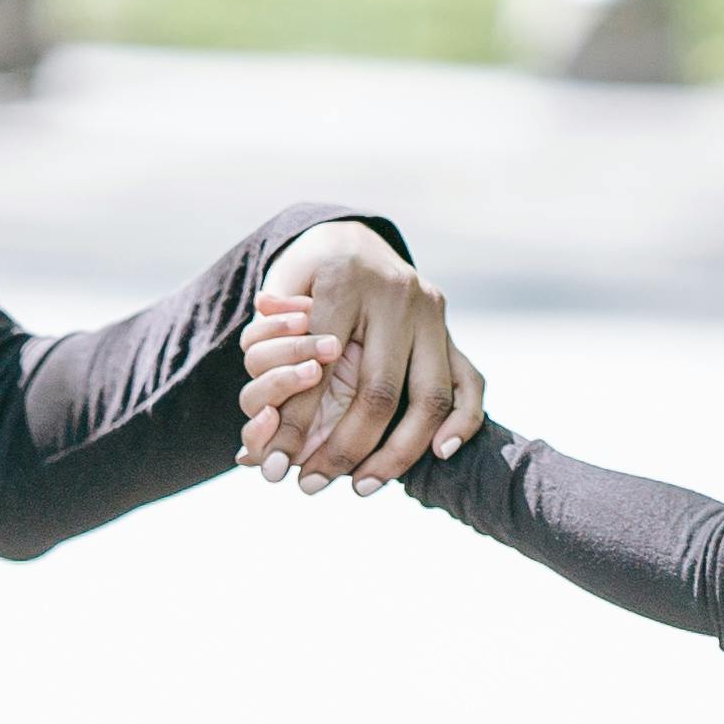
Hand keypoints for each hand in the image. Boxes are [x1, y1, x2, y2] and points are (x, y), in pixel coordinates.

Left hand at [235, 220, 484, 489]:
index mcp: (345, 279)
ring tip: (362, 486)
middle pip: (379, 390)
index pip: (319, 364)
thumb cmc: (305, 278)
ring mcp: (432, 312)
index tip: (274, 463)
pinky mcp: (452, 330)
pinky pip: (470, 383)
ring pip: (429, 396)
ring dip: (397, 453)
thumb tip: (253, 439)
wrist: (353, 237)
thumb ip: (264, 356)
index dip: (296, 420)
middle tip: (312, 484)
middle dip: (345, 449)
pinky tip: (439, 454)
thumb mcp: (274, 297)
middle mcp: (396, 294)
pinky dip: (462, 423)